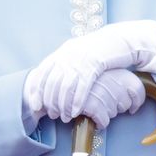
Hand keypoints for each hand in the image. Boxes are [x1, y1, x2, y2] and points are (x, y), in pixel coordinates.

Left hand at [25, 20, 155, 121]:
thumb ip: (64, 64)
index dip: (36, 91)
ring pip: (66, 86)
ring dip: (64, 105)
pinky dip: (77, 101)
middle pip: (52, 82)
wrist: (119, 38)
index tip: (36, 105)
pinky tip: (76, 111)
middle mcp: (68, 55)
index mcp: (62, 52)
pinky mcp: (95, 64)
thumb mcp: (78, 53)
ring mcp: (81, 59)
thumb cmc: (98, 50)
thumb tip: (51, 82)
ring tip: (65, 117)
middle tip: (52, 115)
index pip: (41, 73)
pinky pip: (82, 86)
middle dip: (51, 102)